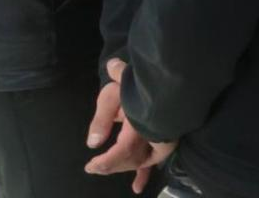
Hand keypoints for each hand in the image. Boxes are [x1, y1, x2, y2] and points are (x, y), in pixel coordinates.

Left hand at [84, 59, 177, 192]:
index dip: (107, 162)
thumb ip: (102, 117)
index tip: (91, 166)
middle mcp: (153, 134)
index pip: (124, 150)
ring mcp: (161, 136)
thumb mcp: (113, 93)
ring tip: (109, 172)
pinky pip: (154, 158)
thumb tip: (93, 144)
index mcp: (140, 123)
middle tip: (95, 167)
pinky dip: (144, 173)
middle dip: (113, 166)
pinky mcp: (165, 137)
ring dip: (127, 168)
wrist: (167, 72)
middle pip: (133, 159)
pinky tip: (136, 187)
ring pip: (143, 160)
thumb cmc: (138, 80)